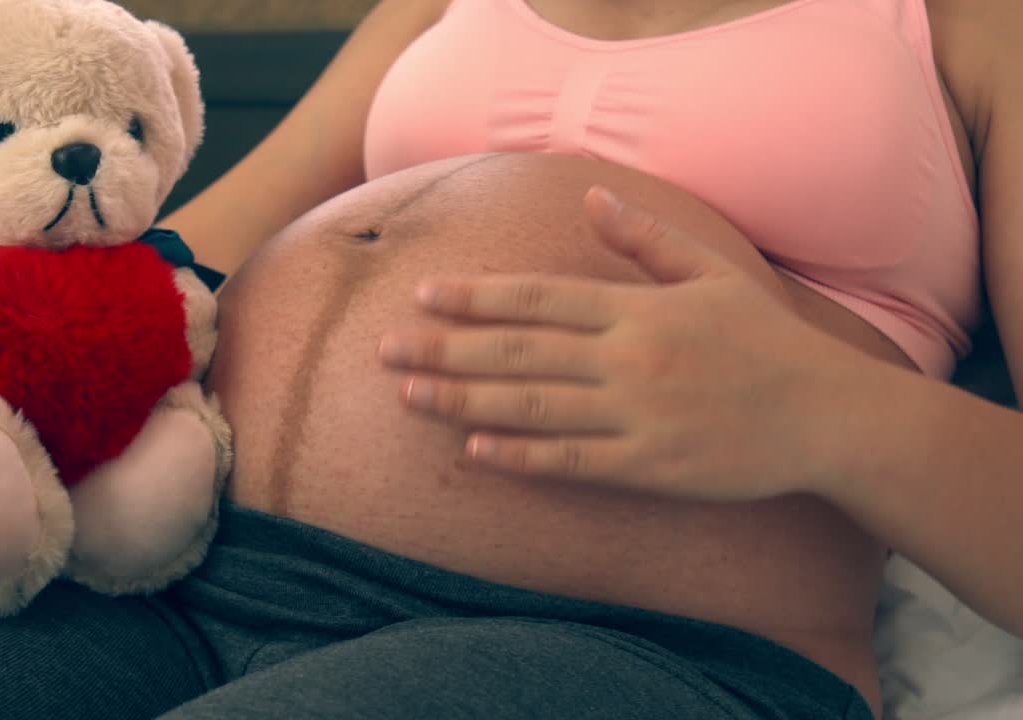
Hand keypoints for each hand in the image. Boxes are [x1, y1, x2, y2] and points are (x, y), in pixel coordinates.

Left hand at [378, 187, 860, 501]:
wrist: (828, 416)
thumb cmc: (766, 341)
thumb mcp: (711, 274)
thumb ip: (646, 237)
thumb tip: (591, 193)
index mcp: (639, 309)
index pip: (540, 299)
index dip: (476, 298)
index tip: (422, 295)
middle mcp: (630, 359)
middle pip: (520, 352)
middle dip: (445, 349)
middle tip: (384, 349)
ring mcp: (639, 416)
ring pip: (534, 408)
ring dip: (464, 401)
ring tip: (409, 395)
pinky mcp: (651, 467)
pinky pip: (573, 462)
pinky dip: (520, 456)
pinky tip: (473, 449)